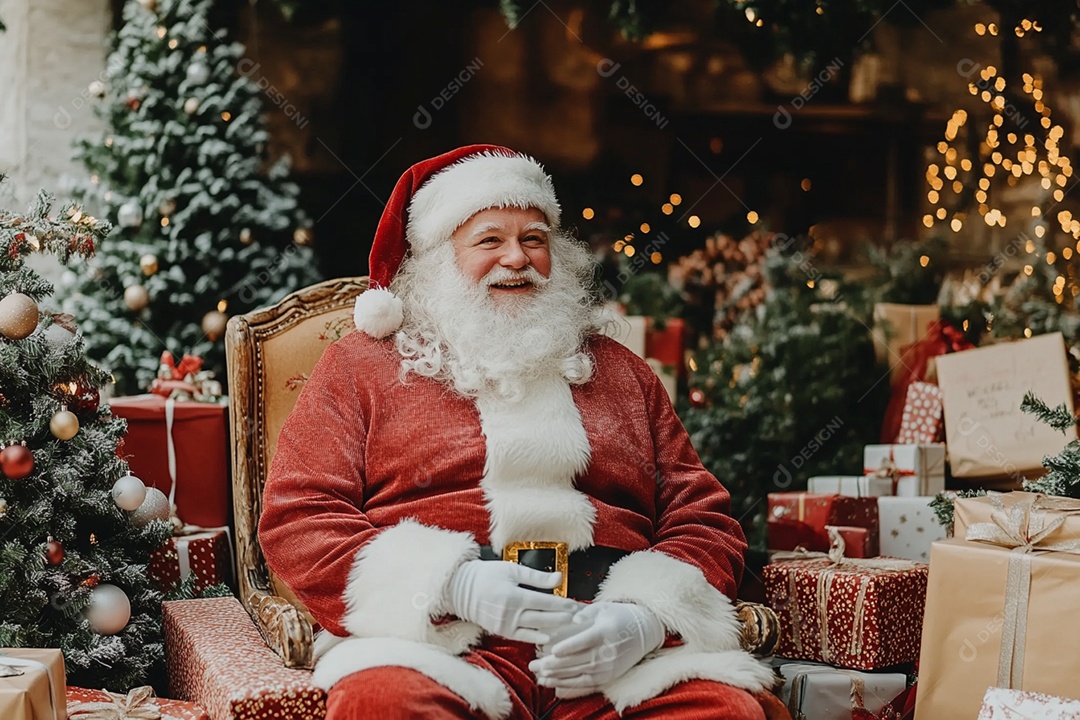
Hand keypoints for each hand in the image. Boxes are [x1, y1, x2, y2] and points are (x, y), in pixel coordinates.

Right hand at [447, 560, 581, 643]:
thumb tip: (559, 578)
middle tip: (579, 618)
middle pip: (543, 618)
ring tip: (569, 627)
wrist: (462, 590)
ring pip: (535, 629)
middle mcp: (509, 613)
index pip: (544, 602)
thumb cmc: (488, 575)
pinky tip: (549, 637)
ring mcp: (504, 624)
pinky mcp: (501, 631)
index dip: (562, 605)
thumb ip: (536, 576)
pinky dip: (536, 637)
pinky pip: (522, 637)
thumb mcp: (512, 570)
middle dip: (562, 618)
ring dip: (553, 628)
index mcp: (513, 595)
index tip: (576, 606)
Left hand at [529, 601, 663, 692]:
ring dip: (556, 676)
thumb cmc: (620, 617)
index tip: (553, 650)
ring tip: (538, 674)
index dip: (569, 647)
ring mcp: (608, 667)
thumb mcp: (604, 608)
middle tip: (534, 664)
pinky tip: (552, 683)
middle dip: (553, 664)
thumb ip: (585, 612)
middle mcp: (607, 652)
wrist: (644, 633)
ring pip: (578, 674)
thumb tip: (574, 618)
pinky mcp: (607, 677)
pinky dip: (566, 684)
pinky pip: (584, 684)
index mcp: (605, 632)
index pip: (585, 641)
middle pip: (577, 660)